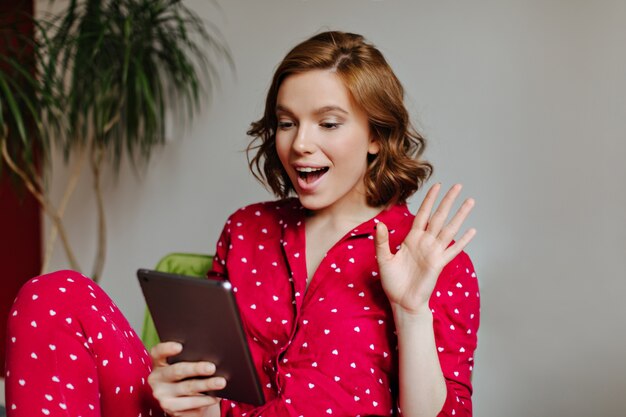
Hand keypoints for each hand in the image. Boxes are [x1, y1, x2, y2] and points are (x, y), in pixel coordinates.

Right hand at [148, 342, 224, 416]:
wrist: (183, 401)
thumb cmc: (187, 375)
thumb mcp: (185, 365)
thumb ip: (191, 358)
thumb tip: (213, 357)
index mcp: (159, 362)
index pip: (158, 352)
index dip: (167, 348)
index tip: (180, 346)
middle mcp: (157, 378)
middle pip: (177, 371)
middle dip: (196, 369)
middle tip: (212, 367)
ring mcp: (162, 395)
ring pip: (187, 388)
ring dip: (206, 385)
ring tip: (221, 382)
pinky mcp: (170, 408)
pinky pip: (191, 403)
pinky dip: (206, 399)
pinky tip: (216, 396)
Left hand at [375, 183, 475, 314]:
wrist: (402, 301)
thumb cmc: (392, 282)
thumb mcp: (383, 259)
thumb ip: (382, 241)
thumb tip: (379, 224)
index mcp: (412, 239)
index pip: (423, 214)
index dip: (429, 200)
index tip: (437, 186)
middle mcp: (425, 243)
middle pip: (439, 217)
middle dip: (448, 201)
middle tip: (458, 186)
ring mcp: (434, 252)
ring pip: (449, 229)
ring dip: (460, 216)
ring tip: (470, 202)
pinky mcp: (439, 264)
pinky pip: (453, 250)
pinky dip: (463, 241)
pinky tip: (472, 231)